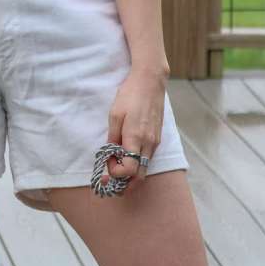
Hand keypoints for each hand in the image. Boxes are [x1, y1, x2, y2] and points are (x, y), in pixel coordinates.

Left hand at [102, 67, 165, 187]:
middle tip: (110, 182)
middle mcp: (149, 143)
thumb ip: (113, 137)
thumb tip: (109, 155)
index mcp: (136, 138)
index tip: (106, 166)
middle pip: (140, 176)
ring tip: (115, 169)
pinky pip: (148, 158)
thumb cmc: (130, 95)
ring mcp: (155, 141)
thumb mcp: (115, 115)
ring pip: (145, 168)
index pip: (129, 169)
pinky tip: (126, 157)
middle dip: (125, 184)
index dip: (116, 173)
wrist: (150, 81)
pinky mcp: (157, 138)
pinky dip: (138, 164)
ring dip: (131, 175)